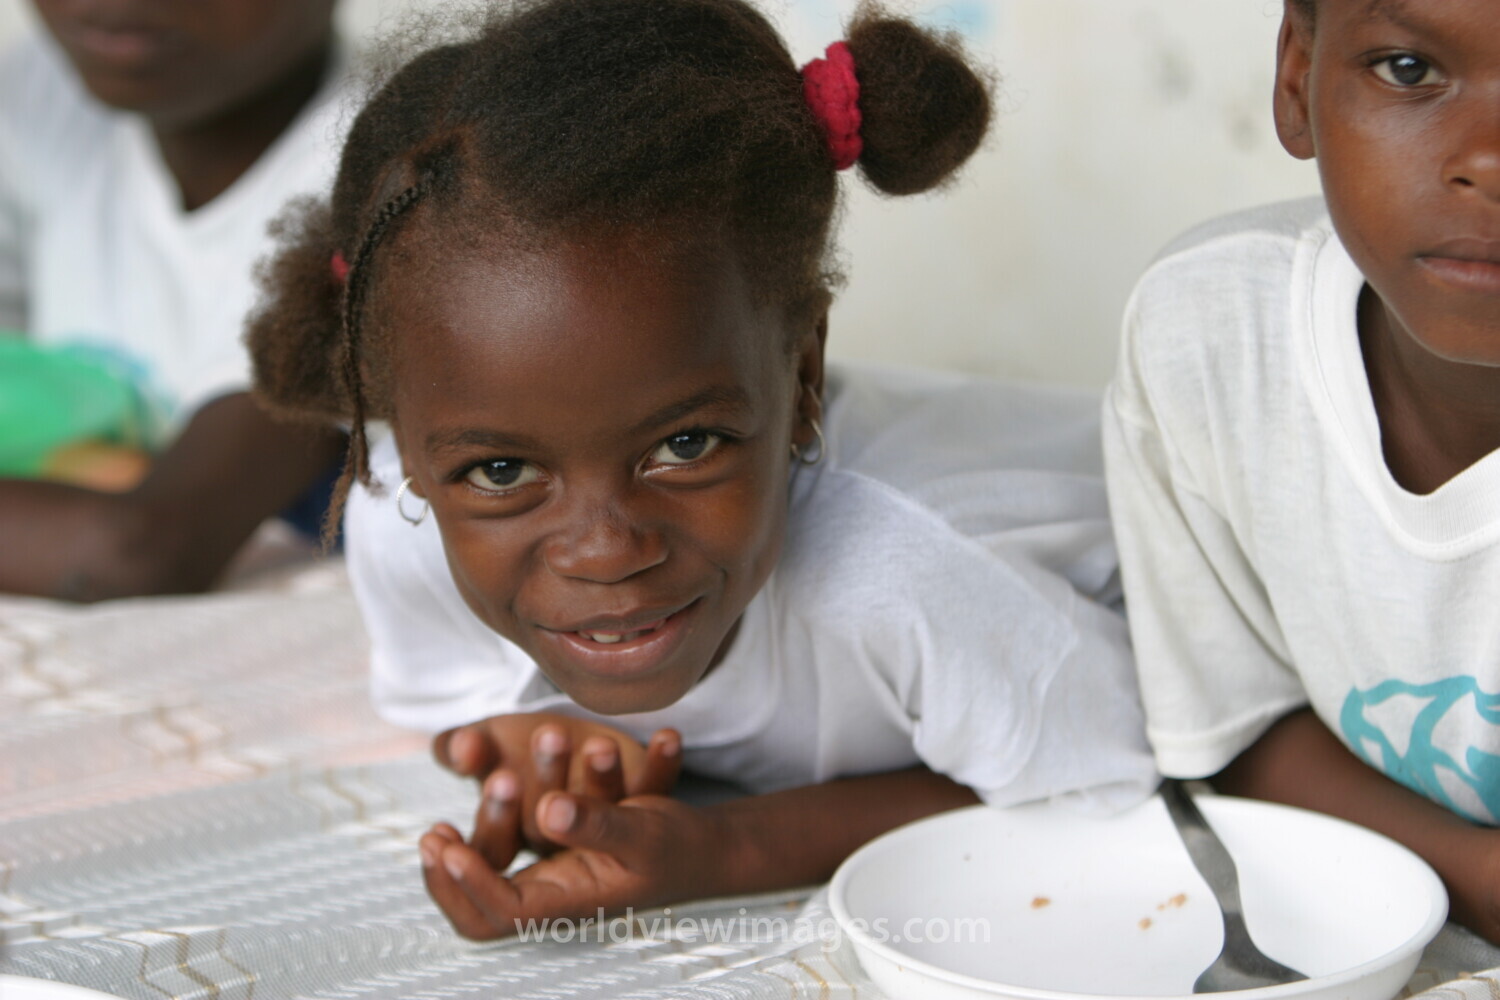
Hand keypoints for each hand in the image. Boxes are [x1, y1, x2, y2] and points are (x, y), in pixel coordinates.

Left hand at [418, 791, 727, 939]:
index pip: (504, 910)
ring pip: (488, 894)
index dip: (468, 882)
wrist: (706, 851)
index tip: (444, 843)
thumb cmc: (678, 845)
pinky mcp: (556, 867)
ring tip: (437, 830)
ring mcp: (553, 887)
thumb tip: (548, 809)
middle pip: (483, 918)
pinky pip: (503, 872)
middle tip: (430, 839)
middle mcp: (556, 901)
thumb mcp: (643, 828)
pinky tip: (468, 823)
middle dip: (448, 884)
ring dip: (459, 864)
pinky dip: (479, 854)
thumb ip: (598, 822)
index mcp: (573, 903)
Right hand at [432, 713, 680, 859]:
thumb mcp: (491, 748)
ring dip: (602, 777)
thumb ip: (464, 748)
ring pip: (606, 812)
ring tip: (601, 743)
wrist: (586, 753)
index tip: (499, 776)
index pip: (495, 851)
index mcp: (515, 837)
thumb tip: (458, 747)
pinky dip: (664, 763)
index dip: (493, 822)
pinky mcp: (643, 805)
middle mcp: (561, 841)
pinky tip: (670, 737)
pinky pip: (658, 788)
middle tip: (549, 741)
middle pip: (548, 831)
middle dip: (547, 783)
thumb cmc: (523, 755)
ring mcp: (605, 826)